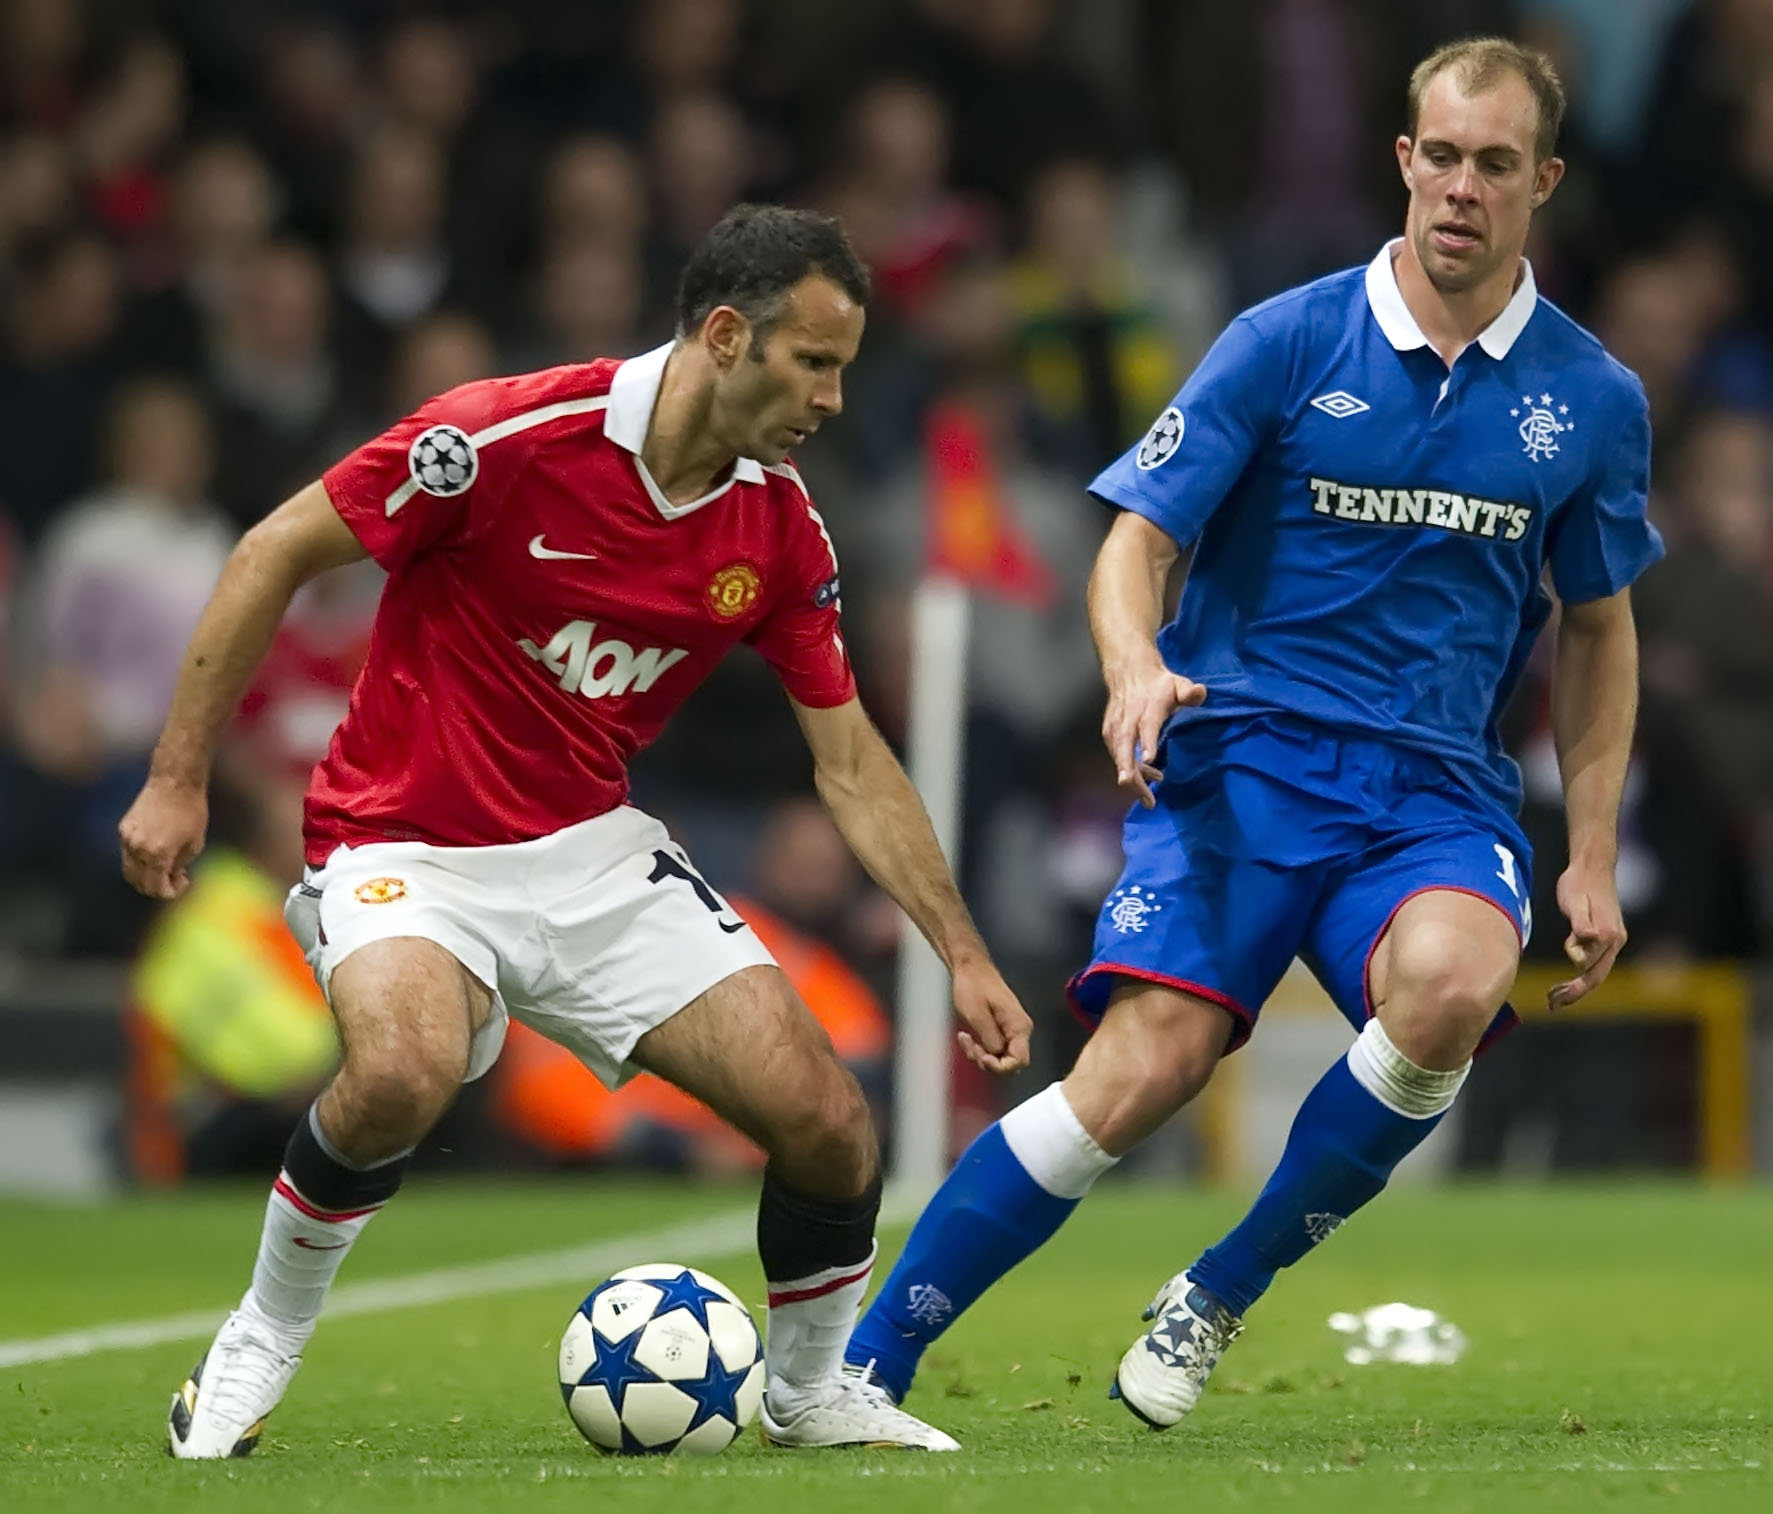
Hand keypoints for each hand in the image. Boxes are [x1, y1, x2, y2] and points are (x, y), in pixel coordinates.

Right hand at [119, 776, 208, 899]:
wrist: (175, 782)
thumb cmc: (192, 812)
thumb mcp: (195, 844)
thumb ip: (179, 866)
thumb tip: (170, 877)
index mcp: (157, 854)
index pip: (155, 888)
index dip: (169, 892)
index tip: (182, 884)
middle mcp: (137, 848)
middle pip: (138, 883)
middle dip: (156, 886)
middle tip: (174, 879)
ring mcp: (127, 838)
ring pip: (129, 870)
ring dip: (146, 875)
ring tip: (165, 866)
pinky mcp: (124, 828)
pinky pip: (128, 853)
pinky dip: (139, 860)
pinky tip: (156, 852)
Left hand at [950, 955, 1031, 1074]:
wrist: (970, 968)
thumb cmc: (973, 987)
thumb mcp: (977, 1016)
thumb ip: (991, 1039)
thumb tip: (997, 1055)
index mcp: (1019, 1026)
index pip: (1019, 1061)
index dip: (1000, 1067)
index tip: (981, 1057)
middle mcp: (1020, 1030)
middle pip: (1010, 1062)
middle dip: (989, 1062)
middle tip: (971, 1047)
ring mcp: (1011, 1030)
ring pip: (1000, 1057)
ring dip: (981, 1055)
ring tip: (965, 1039)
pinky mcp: (1002, 1029)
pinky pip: (994, 1048)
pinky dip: (980, 1048)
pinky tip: (966, 1036)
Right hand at [1101, 653, 1203, 806]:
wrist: (1129, 673)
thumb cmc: (1158, 684)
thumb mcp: (1178, 683)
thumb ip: (1189, 692)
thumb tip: (1199, 693)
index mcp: (1147, 707)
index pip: (1146, 726)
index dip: (1147, 742)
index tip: (1151, 758)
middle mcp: (1128, 719)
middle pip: (1125, 746)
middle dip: (1129, 769)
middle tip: (1139, 791)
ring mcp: (1116, 727)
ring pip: (1119, 756)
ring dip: (1132, 778)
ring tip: (1148, 799)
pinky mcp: (1110, 734)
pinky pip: (1118, 756)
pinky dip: (1129, 771)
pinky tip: (1144, 782)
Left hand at [1548, 863, 1625, 1009]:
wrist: (1592, 865)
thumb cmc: (1579, 882)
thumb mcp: (1574, 901)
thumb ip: (1580, 921)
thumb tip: (1586, 938)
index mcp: (1607, 935)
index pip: (1590, 970)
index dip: (1572, 986)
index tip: (1552, 995)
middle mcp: (1615, 940)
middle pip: (1596, 977)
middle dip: (1574, 993)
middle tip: (1551, 1004)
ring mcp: (1614, 939)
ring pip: (1597, 972)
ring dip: (1577, 987)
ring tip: (1554, 997)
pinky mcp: (1608, 936)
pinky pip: (1596, 962)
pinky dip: (1581, 974)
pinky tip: (1566, 981)